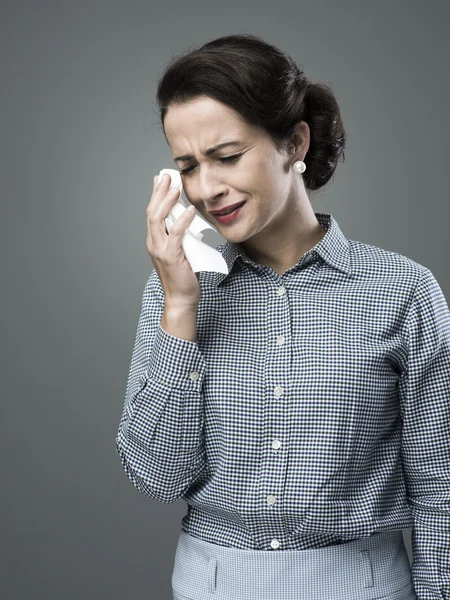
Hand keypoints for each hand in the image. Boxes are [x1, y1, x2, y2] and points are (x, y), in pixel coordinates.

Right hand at [146, 173, 200, 307]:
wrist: (181, 298)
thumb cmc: (184, 276)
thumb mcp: (182, 251)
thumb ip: (181, 237)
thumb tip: (188, 222)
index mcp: (154, 241)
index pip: (152, 213)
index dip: (155, 195)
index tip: (161, 179)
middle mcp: (153, 243)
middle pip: (152, 211)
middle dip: (159, 192)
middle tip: (167, 176)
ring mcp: (160, 250)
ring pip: (158, 219)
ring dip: (167, 201)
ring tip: (176, 188)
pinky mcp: (171, 256)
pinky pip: (175, 234)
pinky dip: (182, 220)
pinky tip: (190, 210)